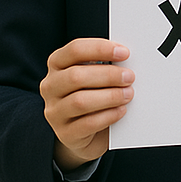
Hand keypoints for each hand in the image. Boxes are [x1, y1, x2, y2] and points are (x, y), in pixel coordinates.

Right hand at [39, 38, 133, 170]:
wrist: (88, 130)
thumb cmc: (94, 92)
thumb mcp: (96, 74)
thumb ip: (106, 63)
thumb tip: (127, 57)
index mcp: (57, 63)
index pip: (74, 50)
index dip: (100, 49)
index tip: (124, 53)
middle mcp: (50, 86)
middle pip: (76, 76)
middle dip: (108, 75)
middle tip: (130, 77)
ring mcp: (54, 111)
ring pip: (80, 101)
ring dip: (110, 96)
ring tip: (128, 94)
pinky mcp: (64, 133)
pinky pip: (87, 124)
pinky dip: (108, 115)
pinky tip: (121, 110)